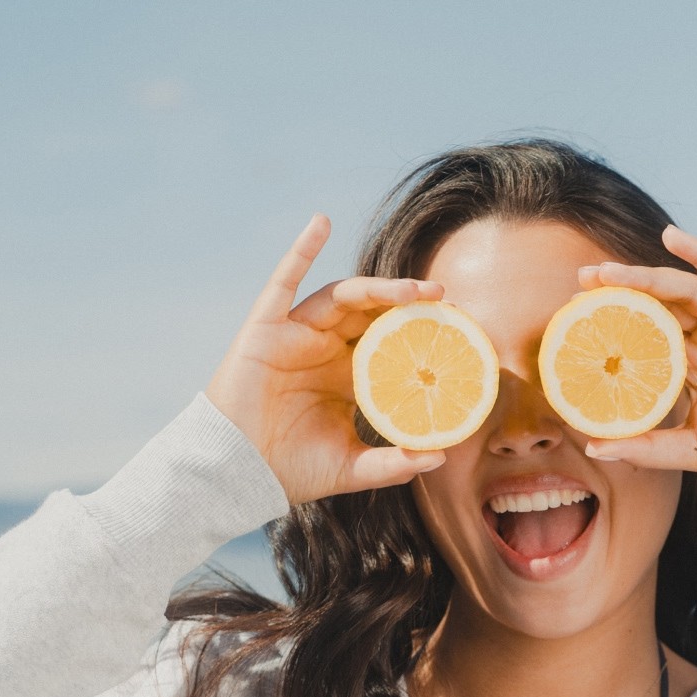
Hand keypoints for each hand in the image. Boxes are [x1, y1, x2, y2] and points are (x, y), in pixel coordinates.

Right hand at [205, 213, 446, 504]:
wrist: (238, 473)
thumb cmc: (291, 470)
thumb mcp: (351, 468)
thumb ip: (393, 463)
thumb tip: (441, 456)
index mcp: (348, 377)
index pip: (391, 343)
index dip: (420, 332)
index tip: (459, 330)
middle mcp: (325, 350)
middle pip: (373, 314)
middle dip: (408, 304)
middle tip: (444, 301)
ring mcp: (296, 335)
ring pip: (342, 298)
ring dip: (377, 287)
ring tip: (413, 291)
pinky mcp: (265, 328)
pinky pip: (283, 281)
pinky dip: (301, 250)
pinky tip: (321, 223)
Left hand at [578, 229, 696, 487]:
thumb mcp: (693, 450)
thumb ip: (647, 446)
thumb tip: (594, 446)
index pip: (650, 339)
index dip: (617, 327)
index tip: (576, 322)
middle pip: (661, 307)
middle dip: (620, 292)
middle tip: (579, 284)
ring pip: (683, 291)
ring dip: (643, 277)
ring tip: (603, 274)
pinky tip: (671, 237)